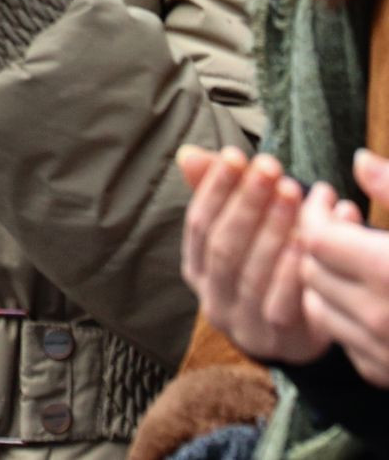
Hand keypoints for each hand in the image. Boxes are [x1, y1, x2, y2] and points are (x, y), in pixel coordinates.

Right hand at [177, 143, 326, 363]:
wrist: (302, 334)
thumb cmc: (270, 270)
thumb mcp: (244, 232)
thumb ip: (218, 194)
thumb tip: (188, 155)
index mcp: (197, 270)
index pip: (197, 223)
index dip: (214, 188)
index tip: (235, 155)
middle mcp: (212, 299)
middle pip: (223, 246)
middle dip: (246, 202)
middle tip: (270, 167)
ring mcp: (243, 324)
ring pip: (249, 273)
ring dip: (272, 228)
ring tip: (294, 192)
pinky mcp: (279, 341)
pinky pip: (281, 304)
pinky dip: (291, 269)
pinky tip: (307, 238)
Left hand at [301, 148, 388, 384]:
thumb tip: (360, 161)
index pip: (317, 239)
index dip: (320, 215)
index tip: (336, 202)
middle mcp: (379, 318)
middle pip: (312, 272)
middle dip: (322, 245)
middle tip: (346, 227)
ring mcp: (385, 354)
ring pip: (321, 310)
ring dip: (329, 282)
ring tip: (357, 262)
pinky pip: (347, 345)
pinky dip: (349, 320)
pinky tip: (377, 302)